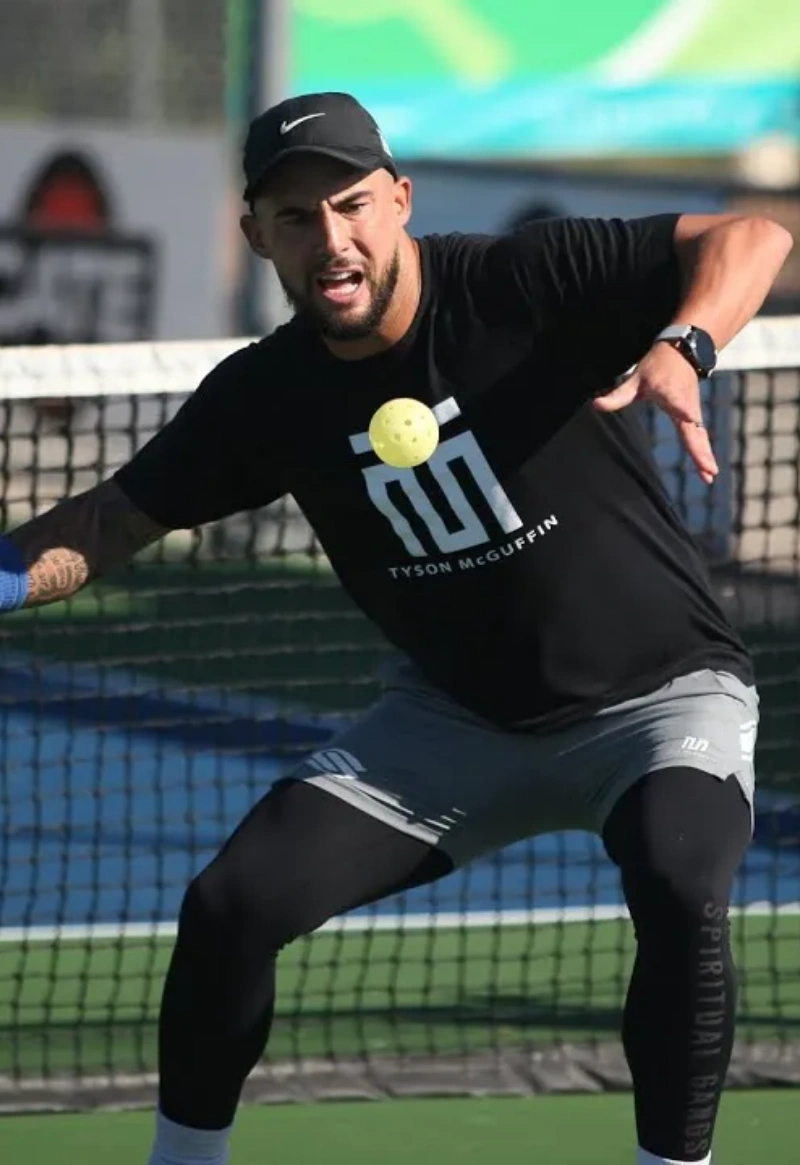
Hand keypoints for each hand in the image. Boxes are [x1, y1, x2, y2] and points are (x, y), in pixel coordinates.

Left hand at [593, 341, 718, 484]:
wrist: (682, 351)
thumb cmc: (657, 364)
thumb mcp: (636, 378)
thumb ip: (618, 394)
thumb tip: (597, 405)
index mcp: (672, 395)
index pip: (680, 406)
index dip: (685, 411)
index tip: (691, 419)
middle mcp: (687, 405)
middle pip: (694, 431)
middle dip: (700, 451)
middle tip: (709, 470)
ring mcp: (692, 411)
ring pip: (700, 436)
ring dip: (705, 456)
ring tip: (710, 476)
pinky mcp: (693, 414)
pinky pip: (699, 435)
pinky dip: (703, 450)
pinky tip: (707, 467)